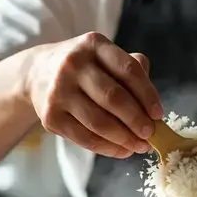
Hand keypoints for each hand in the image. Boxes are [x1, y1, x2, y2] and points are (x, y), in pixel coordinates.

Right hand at [24, 32, 162, 157]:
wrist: (37, 73)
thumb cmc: (84, 68)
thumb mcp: (105, 56)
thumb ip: (132, 71)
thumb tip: (153, 107)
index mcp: (94, 45)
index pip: (128, 70)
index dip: (147, 95)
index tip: (159, 114)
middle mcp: (73, 64)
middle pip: (114, 98)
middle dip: (137, 120)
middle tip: (151, 134)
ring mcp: (59, 91)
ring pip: (99, 122)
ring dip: (125, 139)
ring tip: (140, 146)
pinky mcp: (51, 117)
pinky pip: (85, 138)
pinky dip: (108, 148)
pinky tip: (122, 150)